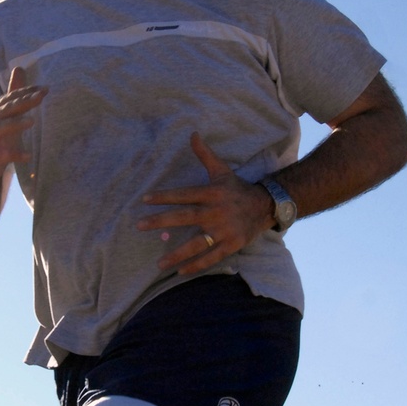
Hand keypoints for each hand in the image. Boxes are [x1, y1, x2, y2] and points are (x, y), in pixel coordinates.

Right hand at [0, 66, 47, 189]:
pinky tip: (28, 156)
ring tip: (32, 121)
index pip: (10, 98)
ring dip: (15, 124)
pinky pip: (1, 156)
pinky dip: (14, 155)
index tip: (45, 89)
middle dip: (23, 102)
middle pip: (5, 110)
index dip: (26, 92)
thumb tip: (19, 68)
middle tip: (41, 97)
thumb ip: (14, 96)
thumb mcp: (7, 117)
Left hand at [137, 133, 275, 276]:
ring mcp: (224, 230)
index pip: (184, 194)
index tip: (144, 199)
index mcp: (212, 193)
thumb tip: (193, 133)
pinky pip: (211, 257)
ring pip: (197, 243)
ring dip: (177, 254)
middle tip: (140, 226)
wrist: (266, 205)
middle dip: (161, 221)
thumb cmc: (238, 188)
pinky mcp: (231, 245)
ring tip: (158, 264)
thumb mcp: (222, 170)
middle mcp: (216, 212)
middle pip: (185, 217)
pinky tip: (180, 272)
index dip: (164, 196)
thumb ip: (205, 154)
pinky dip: (196, 265)